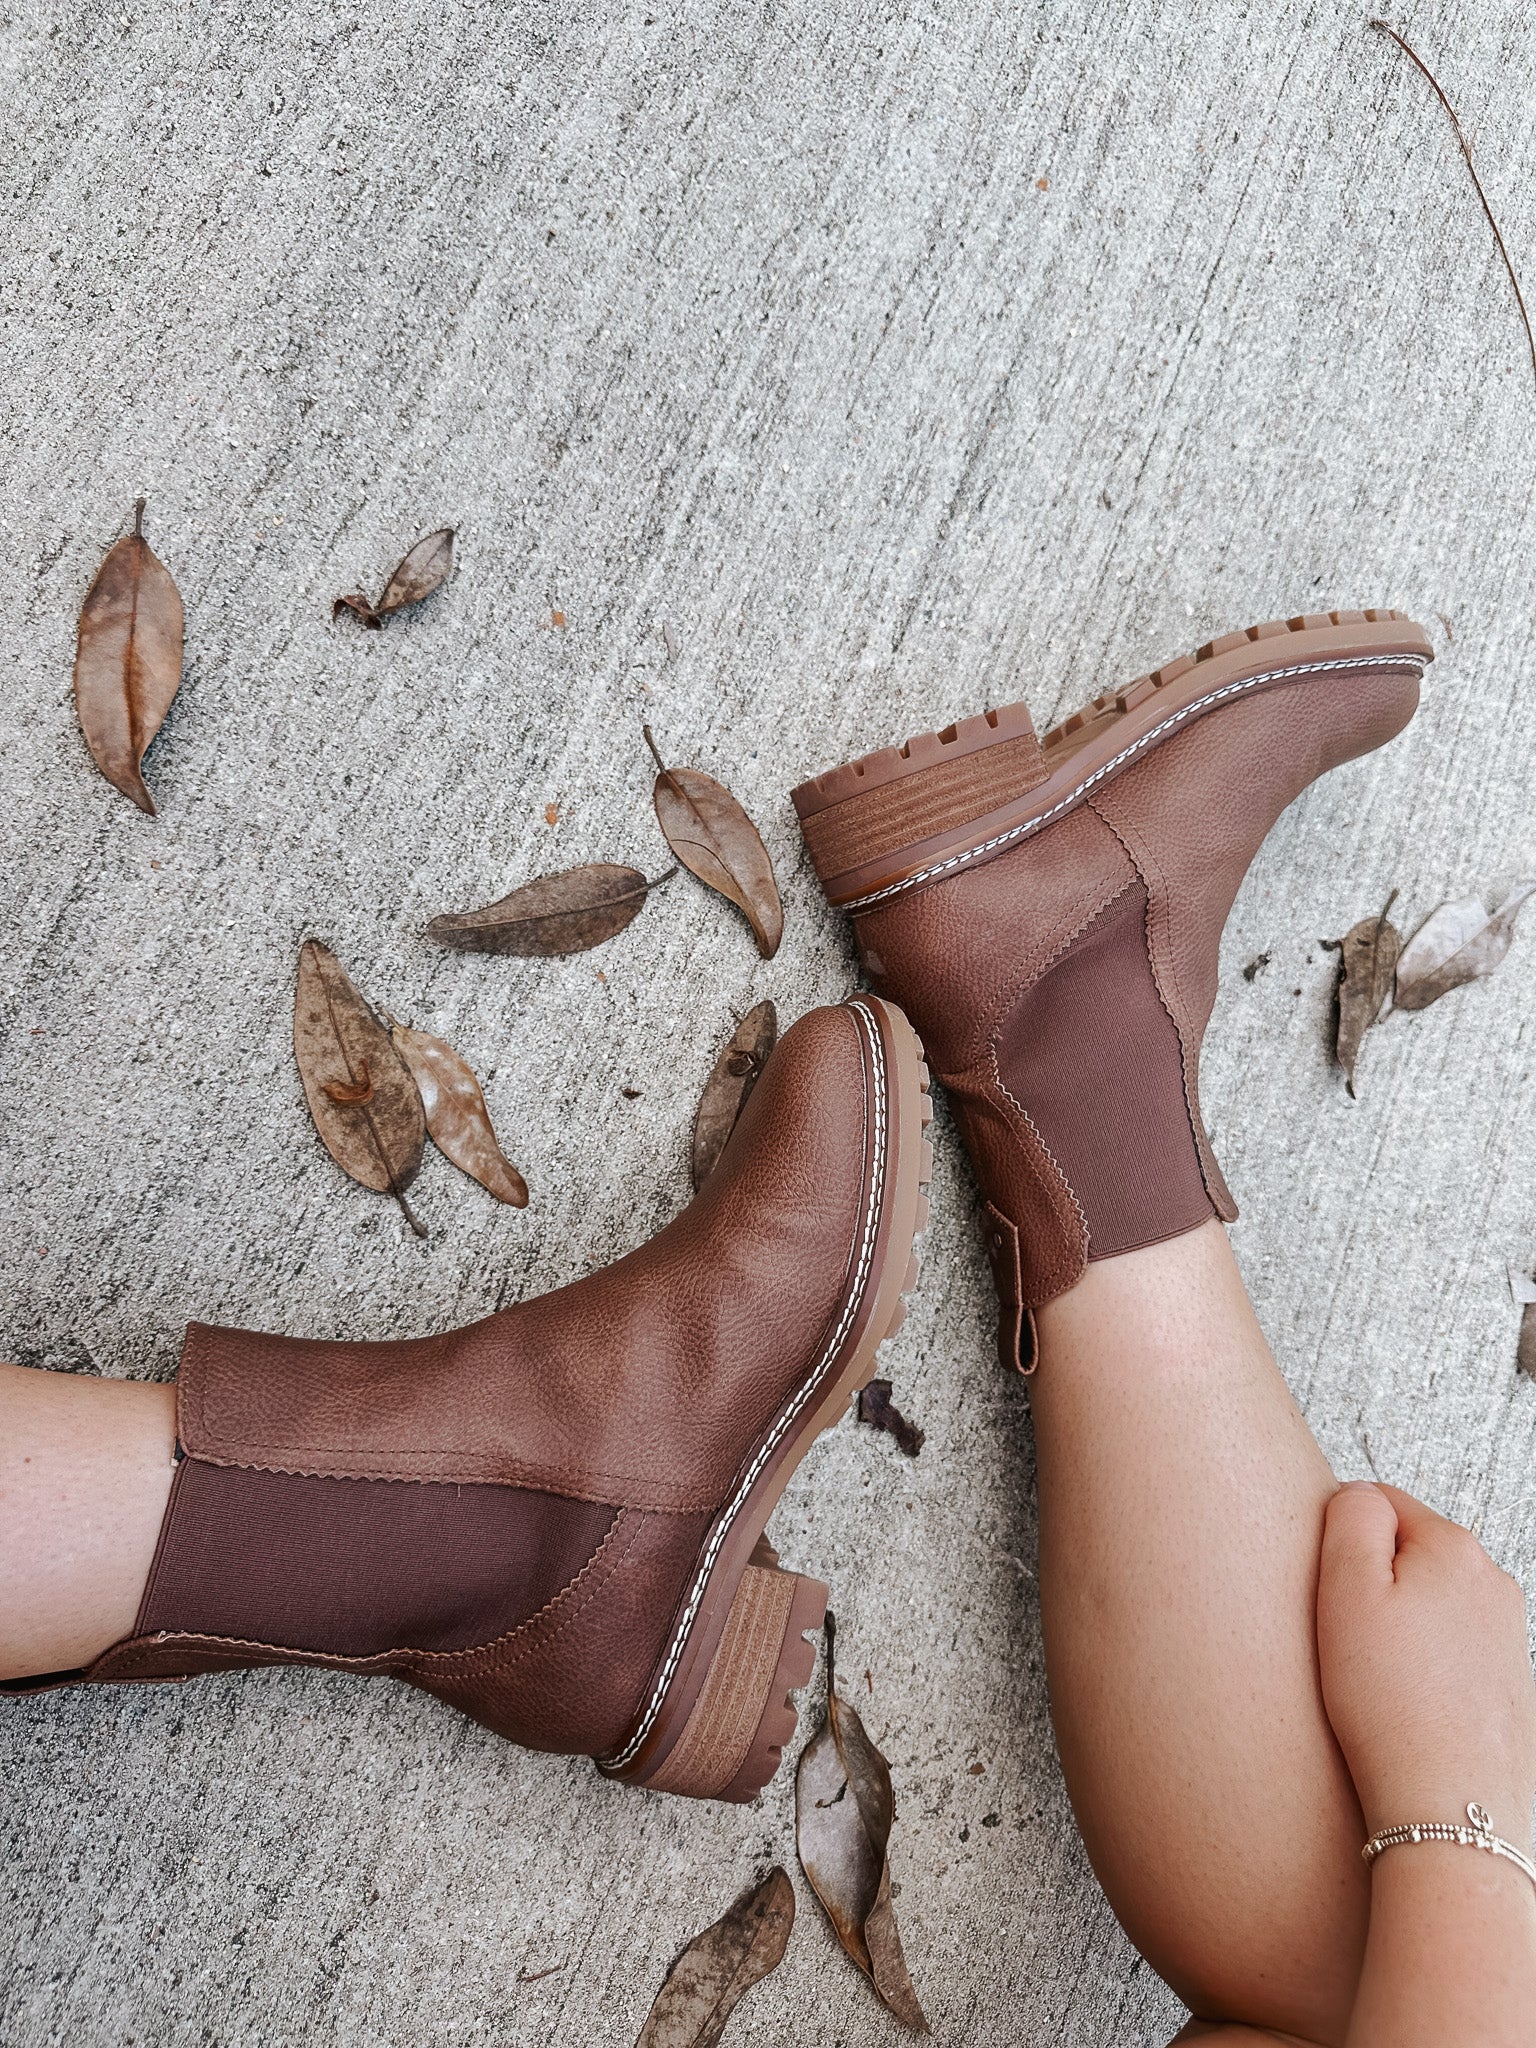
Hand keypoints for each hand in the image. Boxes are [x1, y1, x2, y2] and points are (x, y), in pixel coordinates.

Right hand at [1316, 1481, 1535, 1848]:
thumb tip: (1361, 1495)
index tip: (1331, 1595)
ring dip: (1399, 1629)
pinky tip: (1407, 1704)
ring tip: (1377, 1680)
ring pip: (1429, 1605)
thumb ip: (1351, 1515)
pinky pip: (1449, 1653)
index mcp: (1455, 1547)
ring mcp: (1507, 1636)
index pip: (1379, 1502)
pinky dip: (1425, 1669)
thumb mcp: (1346, 1589)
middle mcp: (1494, 1583)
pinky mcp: (1508, 1685)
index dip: (1340, 1544)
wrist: (1449, 1808)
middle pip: (1408, 1555)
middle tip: (1349, 1640)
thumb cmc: (1391, 1705)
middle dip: (1373, 1586)